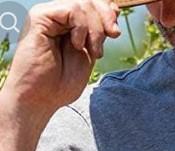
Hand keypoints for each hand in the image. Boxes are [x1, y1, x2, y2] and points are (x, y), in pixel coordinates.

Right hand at [3, 0, 120, 115]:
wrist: (40, 99)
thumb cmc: (61, 84)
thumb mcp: (88, 54)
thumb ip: (99, 33)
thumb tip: (114, 9)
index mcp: (68, 25)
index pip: (91, 4)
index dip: (107, 13)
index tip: (115, 32)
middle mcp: (57, 17)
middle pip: (88, 0)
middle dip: (105, 17)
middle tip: (113, 35)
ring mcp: (48, 16)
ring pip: (82, 3)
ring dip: (95, 29)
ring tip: (93, 52)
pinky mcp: (40, 17)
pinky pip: (71, 9)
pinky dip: (82, 27)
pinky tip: (77, 45)